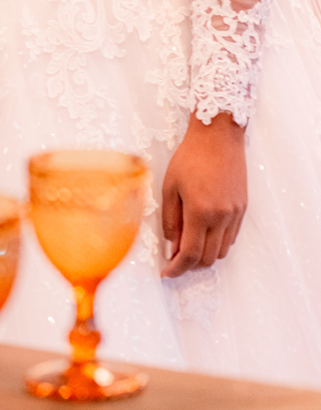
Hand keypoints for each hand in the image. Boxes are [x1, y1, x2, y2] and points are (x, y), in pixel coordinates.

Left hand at [161, 112, 246, 277]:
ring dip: (204, 255)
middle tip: (173, 261)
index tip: (166, 273)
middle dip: (190, 265)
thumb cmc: (189, 158)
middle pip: (209, 257)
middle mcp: (222, 217)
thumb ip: (170, 219)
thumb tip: (171, 244)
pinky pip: (231, 236)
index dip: (178, 268)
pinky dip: (216, 242)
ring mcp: (236, 213)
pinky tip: (202, 234)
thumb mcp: (169, 187)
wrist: (218, 137)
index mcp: (201, 212)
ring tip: (186, 247)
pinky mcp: (242, 207)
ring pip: (222, 250)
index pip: (191, 253)